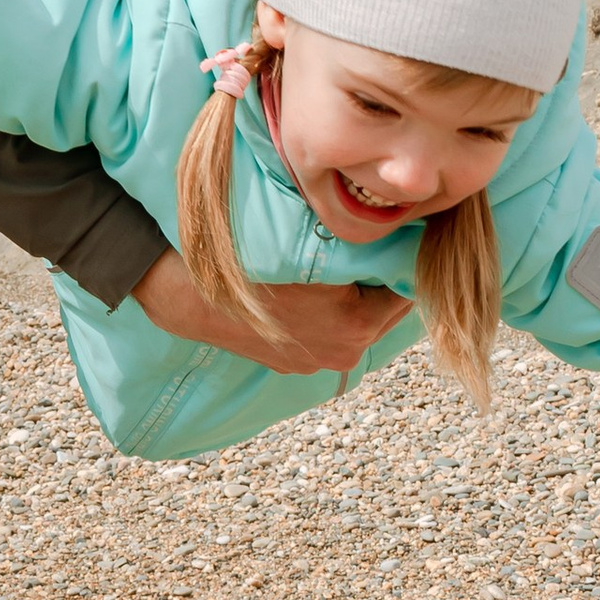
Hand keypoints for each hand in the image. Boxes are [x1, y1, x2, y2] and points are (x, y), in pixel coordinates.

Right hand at [132, 247, 406, 376]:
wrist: (194, 297)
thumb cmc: (256, 264)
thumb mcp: (317, 249)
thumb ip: (363, 250)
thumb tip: (399, 234)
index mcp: (356, 327)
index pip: (405, 290)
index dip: (402, 261)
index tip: (399, 239)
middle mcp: (343, 354)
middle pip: (385, 314)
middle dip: (383, 283)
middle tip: (377, 249)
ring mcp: (317, 364)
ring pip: (358, 327)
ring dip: (358, 301)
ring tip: (344, 269)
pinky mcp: (295, 365)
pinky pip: (329, 337)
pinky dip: (330, 316)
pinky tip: (315, 292)